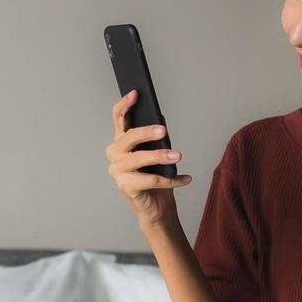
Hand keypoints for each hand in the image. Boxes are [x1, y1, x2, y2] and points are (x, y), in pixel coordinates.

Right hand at [106, 89, 191, 230]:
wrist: (155, 207)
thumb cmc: (154, 177)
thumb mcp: (157, 152)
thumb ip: (156, 137)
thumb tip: (161, 119)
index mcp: (121, 141)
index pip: (118, 118)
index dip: (125, 105)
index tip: (136, 93)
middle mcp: (115, 154)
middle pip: (128, 137)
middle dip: (146, 132)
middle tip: (163, 131)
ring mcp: (118, 171)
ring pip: (139, 159)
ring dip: (161, 157)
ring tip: (178, 155)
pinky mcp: (126, 187)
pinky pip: (151, 180)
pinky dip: (171, 180)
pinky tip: (185, 178)